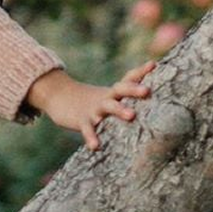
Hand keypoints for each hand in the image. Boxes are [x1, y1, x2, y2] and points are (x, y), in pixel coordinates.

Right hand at [25, 62, 155, 150]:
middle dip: (134, 90)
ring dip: (120, 110)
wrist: (59, 97)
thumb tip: (151, 96)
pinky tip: (96, 147)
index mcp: (114, 92)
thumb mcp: (109, 96)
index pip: (128, 79)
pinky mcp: (82, 120)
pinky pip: (88, 129)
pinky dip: (91, 137)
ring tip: (132, 116)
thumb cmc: (92, 101)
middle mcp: (106, 98)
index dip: (140, 72)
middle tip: (147, 91)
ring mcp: (94, 109)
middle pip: (121, 90)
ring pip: (108, 107)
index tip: (153, 64)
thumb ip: (126, 97)